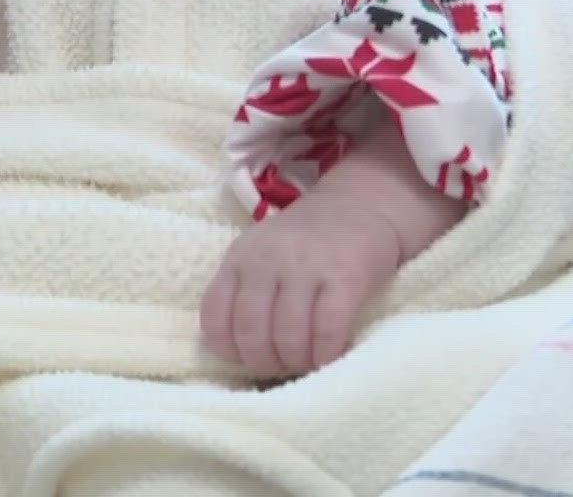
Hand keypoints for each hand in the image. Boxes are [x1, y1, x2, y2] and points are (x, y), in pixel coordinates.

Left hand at [200, 196, 401, 378]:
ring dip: (296, 362)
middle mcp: (267, 260)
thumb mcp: (260, 252)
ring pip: (288, 337)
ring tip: (305, 363)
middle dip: (264, 362)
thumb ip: (242, 288)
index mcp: (239, 257)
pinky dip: (325, 354)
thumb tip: (236, 348)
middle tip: (280, 366)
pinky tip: (328, 357)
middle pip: (251, 333)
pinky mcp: (346, 277)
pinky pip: (328, 331)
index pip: (214, 317)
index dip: (228, 349)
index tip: (245, 359)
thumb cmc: (304, 240)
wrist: (358, 206)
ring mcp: (306, 267)